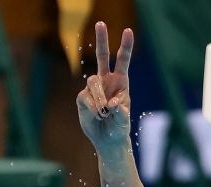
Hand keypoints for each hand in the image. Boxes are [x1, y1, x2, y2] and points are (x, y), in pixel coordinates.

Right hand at [77, 22, 133, 154]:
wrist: (107, 139)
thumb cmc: (120, 128)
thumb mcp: (124, 121)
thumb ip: (121, 112)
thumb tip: (113, 105)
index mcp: (121, 82)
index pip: (122, 61)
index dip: (125, 46)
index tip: (128, 30)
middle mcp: (107, 81)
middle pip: (102, 56)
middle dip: (102, 40)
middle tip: (101, 23)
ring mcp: (93, 88)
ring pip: (93, 82)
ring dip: (99, 98)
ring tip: (104, 113)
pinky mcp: (83, 97)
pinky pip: (85, 97)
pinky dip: (93, 108)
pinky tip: (97, 116)